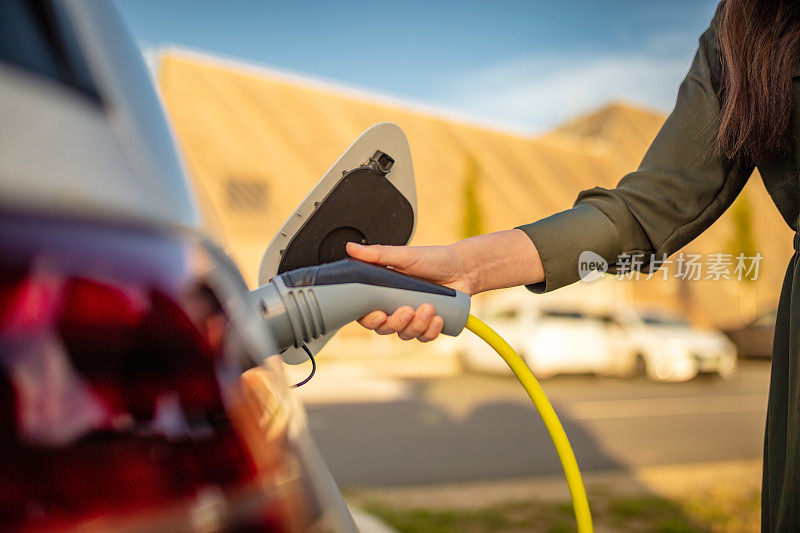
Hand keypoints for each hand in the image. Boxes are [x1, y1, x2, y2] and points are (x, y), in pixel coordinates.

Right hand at [345, 230, 542, 341]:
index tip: (379, 315)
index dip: (369, 319)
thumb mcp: (404, 255)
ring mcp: (412, 318)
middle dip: (396, 323)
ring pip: (405, 335)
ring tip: (429, 307)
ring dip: (417, 325)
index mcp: (383, 292)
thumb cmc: (433, 259)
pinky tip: (438, 318)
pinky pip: (424, 337)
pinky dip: (431, 331)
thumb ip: (377, 254)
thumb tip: (350, 247)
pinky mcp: (428, 325)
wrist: (463, 267)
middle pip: (384, 329)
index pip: (366, 313)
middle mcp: (395, 307)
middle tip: (407, 310)